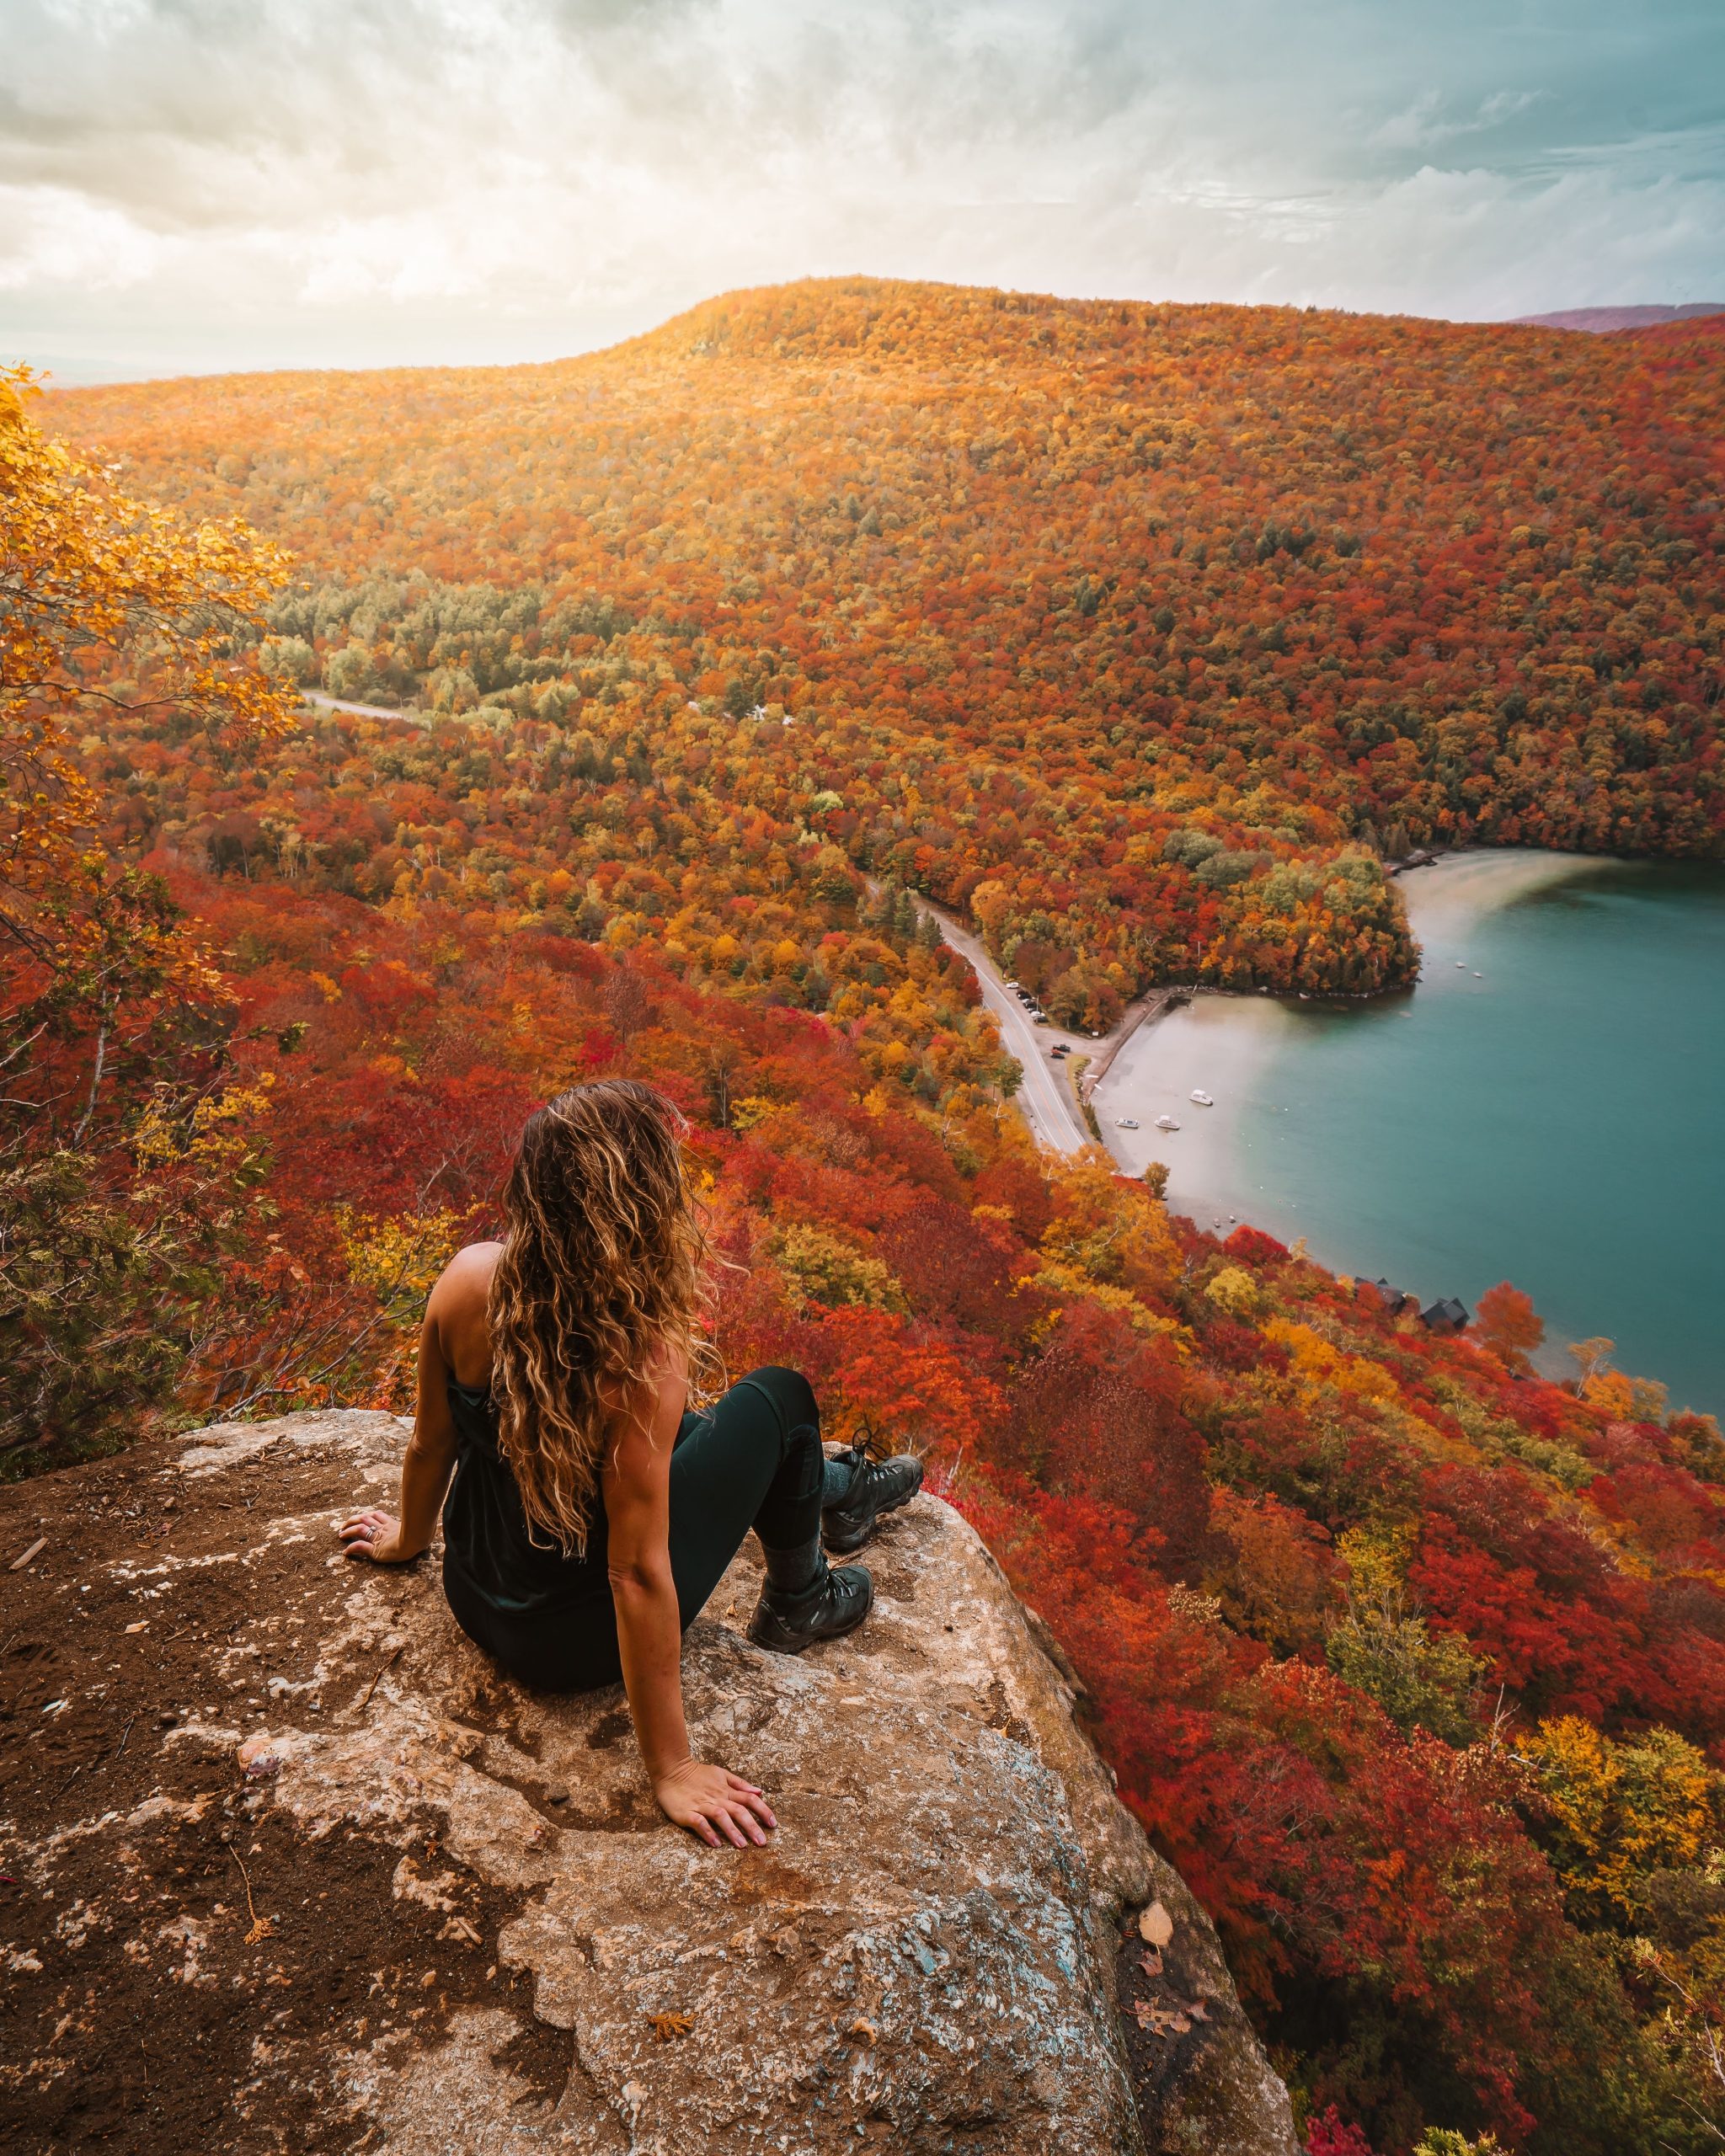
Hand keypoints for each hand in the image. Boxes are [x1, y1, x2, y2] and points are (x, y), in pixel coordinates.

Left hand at [339, 1508, 420, 1564]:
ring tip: (340, 1534)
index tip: (363, 1516)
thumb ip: (426, 1523)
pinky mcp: (376, 1549)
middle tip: (345, 1524)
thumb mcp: (425, 1526)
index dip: (369, 1515)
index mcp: (394, 1525)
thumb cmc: (424, 1533)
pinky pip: (360, 1547)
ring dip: (348, 1531)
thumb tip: (433, 1518)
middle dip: (354, 1519)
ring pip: (360, 1530)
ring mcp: (380, 1538)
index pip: (378, 1516)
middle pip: (366, 1518)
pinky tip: (345, 1552)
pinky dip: (351, 1548)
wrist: (419, 1538)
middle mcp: (385, 1529)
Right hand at [652, 1760, 776, 1848]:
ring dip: (732, 1831)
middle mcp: (717, 1797)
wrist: (671, 1770)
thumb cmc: (697, 1774)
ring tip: (742, 1846)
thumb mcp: (721, 1773)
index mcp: (726, 1790)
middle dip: (752, 1826)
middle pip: (738, 1810)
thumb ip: (740, 1784)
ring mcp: (702, 1805)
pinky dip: (708, 1833)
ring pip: (721, 1817)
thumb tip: (759, 1792)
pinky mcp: (687, 1812)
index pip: (749, 1799)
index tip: (773, 1824)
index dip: (763, 1810)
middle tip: (763, 1842)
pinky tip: (716, 1844)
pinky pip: (699, 1823)